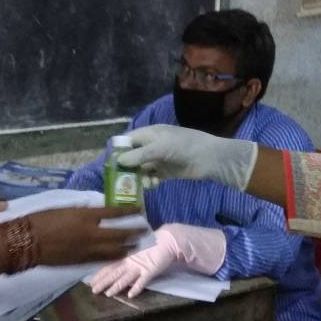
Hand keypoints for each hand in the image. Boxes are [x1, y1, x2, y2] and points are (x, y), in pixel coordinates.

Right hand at [30, 207, 141, 266]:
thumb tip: (95, 212)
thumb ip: (83, 212)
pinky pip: (102, 259)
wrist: (27, 241)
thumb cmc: (42, 220)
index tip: (139, 209)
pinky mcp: (82, 261)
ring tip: (136, 245)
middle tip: (145, 231)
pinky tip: (119, 256)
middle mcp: (91, 233)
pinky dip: (113, 257)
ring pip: (114, 250)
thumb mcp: (65, 209)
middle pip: (119, 233)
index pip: (114, 213)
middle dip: (134, 232)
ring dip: (127, 247)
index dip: (128, 211)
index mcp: (86, 216)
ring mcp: (87, 249)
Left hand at [89, 223, 225, 298]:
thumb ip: (126, 257)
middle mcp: (130, 262)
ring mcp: (140, 266)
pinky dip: (136, 287)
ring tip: (108, 294)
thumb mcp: (135, 251)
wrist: (168, 240)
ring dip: (116, 286)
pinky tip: (130, 294)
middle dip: (103, 282)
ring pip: (125, 278)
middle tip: (93, 290)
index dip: (99, 274)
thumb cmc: (151, 245)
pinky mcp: (151, 270)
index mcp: (125, 257)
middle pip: (114, 273)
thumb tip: (115, 265)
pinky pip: (143, 280)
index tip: (89, 282)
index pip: (109, 266)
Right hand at [118, 125, 257, 190]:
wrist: (209, 158)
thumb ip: (140, 155)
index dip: (118, 151)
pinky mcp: (167, 171)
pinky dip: (150, 182)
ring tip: (142, 184)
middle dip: (127, 168)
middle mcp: (152, 146)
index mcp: (149, 134)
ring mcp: (159, 159)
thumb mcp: (160, 148)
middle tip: (121, 181)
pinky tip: (153, 185)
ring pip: (142, 169)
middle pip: (132, 157)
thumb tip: (119, 162)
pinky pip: (152, 177)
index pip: (128, 141)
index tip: (111, 165)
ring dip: (139, 177)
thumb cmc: (184, 146)